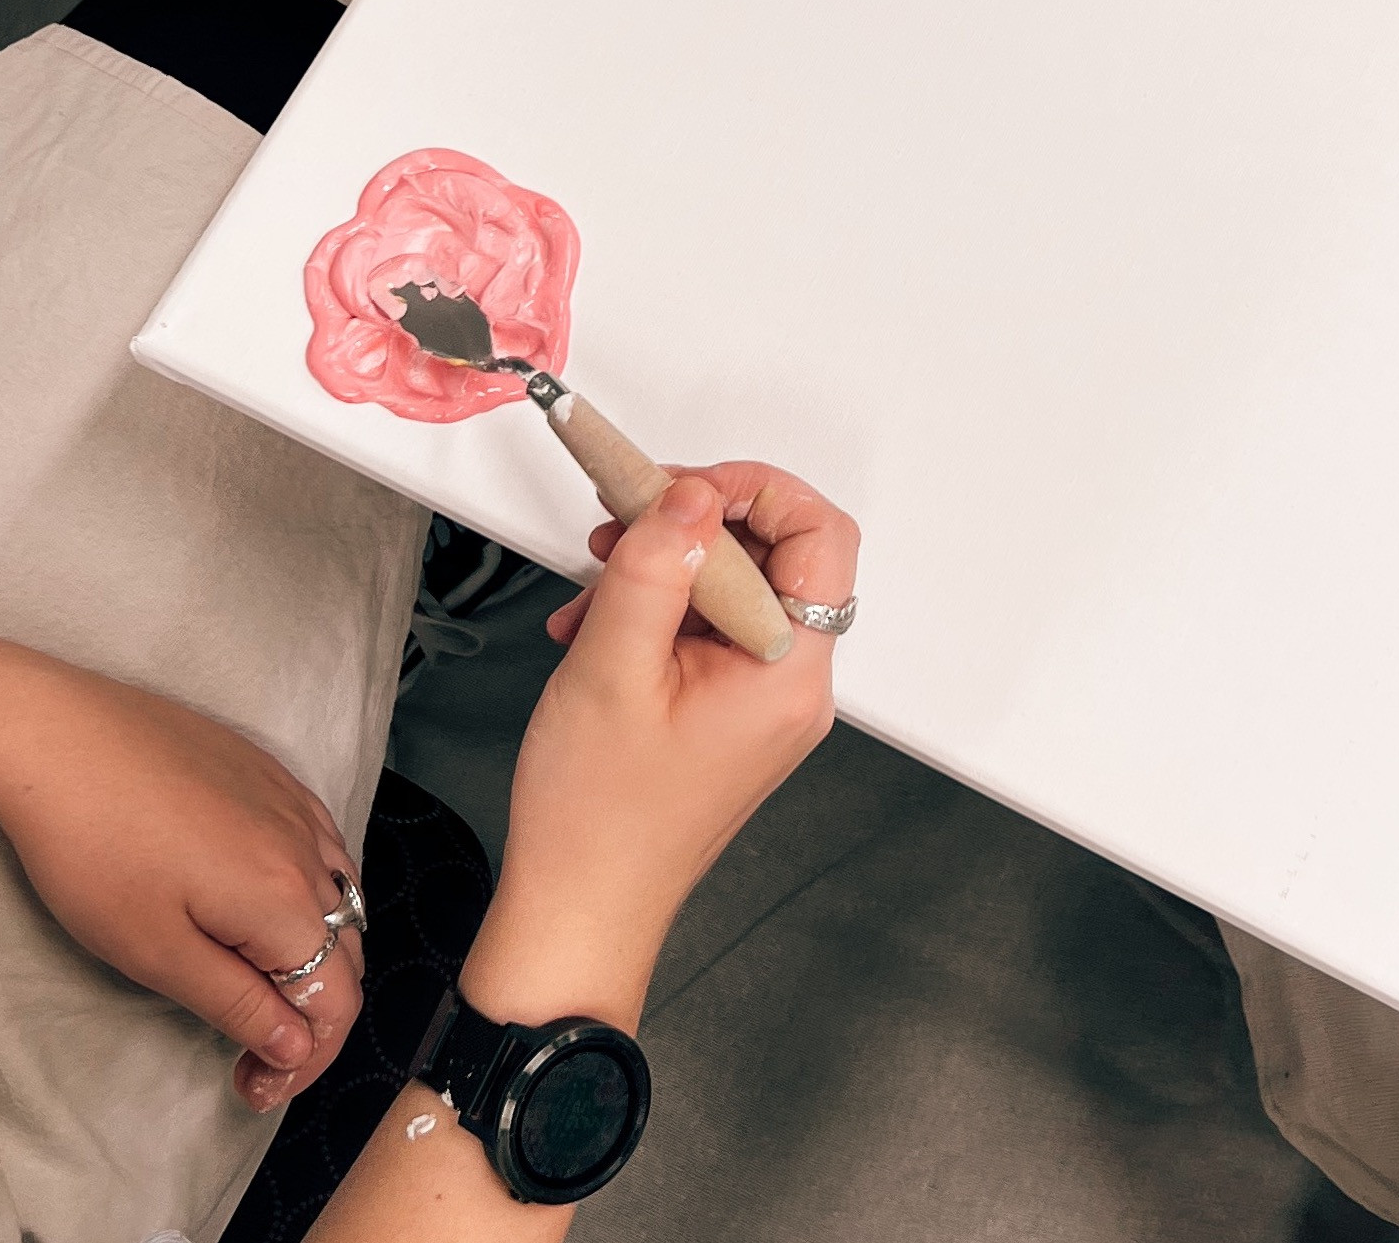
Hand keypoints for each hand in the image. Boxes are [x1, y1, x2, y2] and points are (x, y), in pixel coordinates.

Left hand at [0, 661, 366, 1112]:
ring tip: (252, 983)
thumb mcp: (154, 952)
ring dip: (312, 955)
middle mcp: (308, 848)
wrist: (55, 736)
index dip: (305, 1061)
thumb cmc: (93, 848)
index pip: (336, 1000)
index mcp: (285, 899)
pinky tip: (257, 904)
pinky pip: (319, 846)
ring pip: (339, 898)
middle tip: (246, 1054)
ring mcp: (293, 804)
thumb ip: (236, 1003)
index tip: (252, 1087)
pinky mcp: (269, 774)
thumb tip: (296, 1043)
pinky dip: (308, 895)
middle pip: (345, 952)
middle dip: (307, 1017)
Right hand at [469, 462, 857, 1025]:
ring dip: (666, 569)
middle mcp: (792, 688)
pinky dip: (658, 613)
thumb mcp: (610, 667)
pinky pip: (712, 632)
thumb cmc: (595, 820)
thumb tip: (689, 496)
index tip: (681, 488)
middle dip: (694, 527)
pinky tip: (599, 629)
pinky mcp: (731, 716)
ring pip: (736, 591)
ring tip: (598, 587)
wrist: (578, 910)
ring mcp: (763, 705)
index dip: (755, 491)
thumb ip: (654, 566)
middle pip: (777, 557)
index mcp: (788, 675)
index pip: (820, 536)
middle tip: (627, 522)